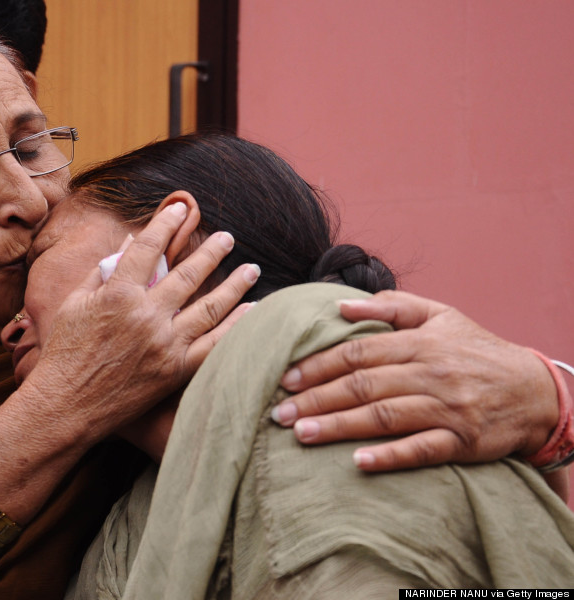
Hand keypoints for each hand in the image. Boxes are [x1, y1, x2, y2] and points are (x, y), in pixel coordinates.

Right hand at [29, 203, 257, 441]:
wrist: (66, 406)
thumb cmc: (64, 353)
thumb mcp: (75, 304)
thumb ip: (103, 271)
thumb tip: (129, 243)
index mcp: (117, 294)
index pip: (149, 249)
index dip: (166, 225)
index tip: (181, 208)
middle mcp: (146, 315)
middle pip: (188, 274)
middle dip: (211, 251)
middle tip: (227, 237)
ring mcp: (164, 344)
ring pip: (209, 307)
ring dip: (234, 285)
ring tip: (251, 269)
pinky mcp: (174, 371)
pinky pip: (213, 345)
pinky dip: (235, 327)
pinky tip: (252, 312)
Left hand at [274, 290, 559, 470]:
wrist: (535, 389)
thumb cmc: (475, 350)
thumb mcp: (440, 315)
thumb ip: (390, 306)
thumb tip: (340, 304)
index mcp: (420, 342)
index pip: (358, 352)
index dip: (319, 365)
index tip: (286, 378)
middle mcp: (430, 373)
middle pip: (364, 385)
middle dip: (317, 398)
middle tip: (279, 412)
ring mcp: (447, 409)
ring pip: (385, 417)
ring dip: (339, 427)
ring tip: (302, 435)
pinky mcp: (462, 441)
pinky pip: (421, 450)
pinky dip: (390, 456)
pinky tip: (358, 463)